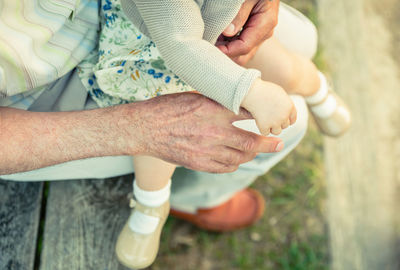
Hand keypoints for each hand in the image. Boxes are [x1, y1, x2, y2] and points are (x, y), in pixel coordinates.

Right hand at [129, 92, 283, 172]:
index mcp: (214, 109)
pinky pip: (226, 167)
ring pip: (240, 157)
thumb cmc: (168, 107)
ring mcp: (207, 150)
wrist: (145, 128)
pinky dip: (235, 163)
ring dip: (251, 154)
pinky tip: (236, 159)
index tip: (272, 120)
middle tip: (279, 144)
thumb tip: (237, 103)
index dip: (263, 118)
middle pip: (251, 141)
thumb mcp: (195, 96)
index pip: (248, 114)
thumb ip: (218, 102)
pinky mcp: (199, 163)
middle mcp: (214, 131)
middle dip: (268, 144)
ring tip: (256, 151)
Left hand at [217, 0, 279, 64]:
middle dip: (226, 55)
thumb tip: (228, 33)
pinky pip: (239, 46)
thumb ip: (239, 14)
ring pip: (240, 55)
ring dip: (225, 50)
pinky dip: (227, 45)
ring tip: (212, 40)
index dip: (226, 50)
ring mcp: (259, 35)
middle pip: (243, 57)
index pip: (244, 47)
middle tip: (209, 47)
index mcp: (266, 23)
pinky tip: (218, 37)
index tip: (211, 47)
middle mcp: (264, 33)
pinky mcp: (253, 34)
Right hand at [241, 79, 296, 135]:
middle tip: (269, 116)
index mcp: (289, 106)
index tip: (280, 118)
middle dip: (278, 122)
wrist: (251, 92)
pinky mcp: (264, 126)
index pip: (292, 119)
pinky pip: (265, 132)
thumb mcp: (279, 93)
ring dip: (271, 127)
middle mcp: (284, 115)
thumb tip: (286, 111)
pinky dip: (262, 128)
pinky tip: (258, 121)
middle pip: (284, 126)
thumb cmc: (263, 90)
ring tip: (265, 120)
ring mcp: (274, 122)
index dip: (286, 120)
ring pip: (276, 131)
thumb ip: (285, 103)